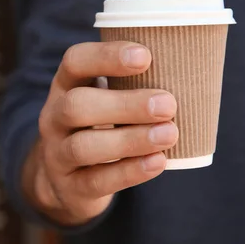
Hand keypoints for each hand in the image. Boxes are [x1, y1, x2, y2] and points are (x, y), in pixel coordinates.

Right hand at [22, 41, 177, 225]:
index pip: (74, 61)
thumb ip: (134, 84)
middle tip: (167, 104)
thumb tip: (190, 68)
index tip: (145, 56)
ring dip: (130, 140)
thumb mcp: (104, 99)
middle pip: (76, 106)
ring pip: (83, 146)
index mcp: (65, 85)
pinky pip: (96, 181)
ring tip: (169, 134)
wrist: (65, 181)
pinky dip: (129, 171)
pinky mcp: (70, 187)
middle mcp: (54, 117)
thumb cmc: (100, 127)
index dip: (106, 56)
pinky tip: (158, 161)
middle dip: (124, 104)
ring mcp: (57, 155)